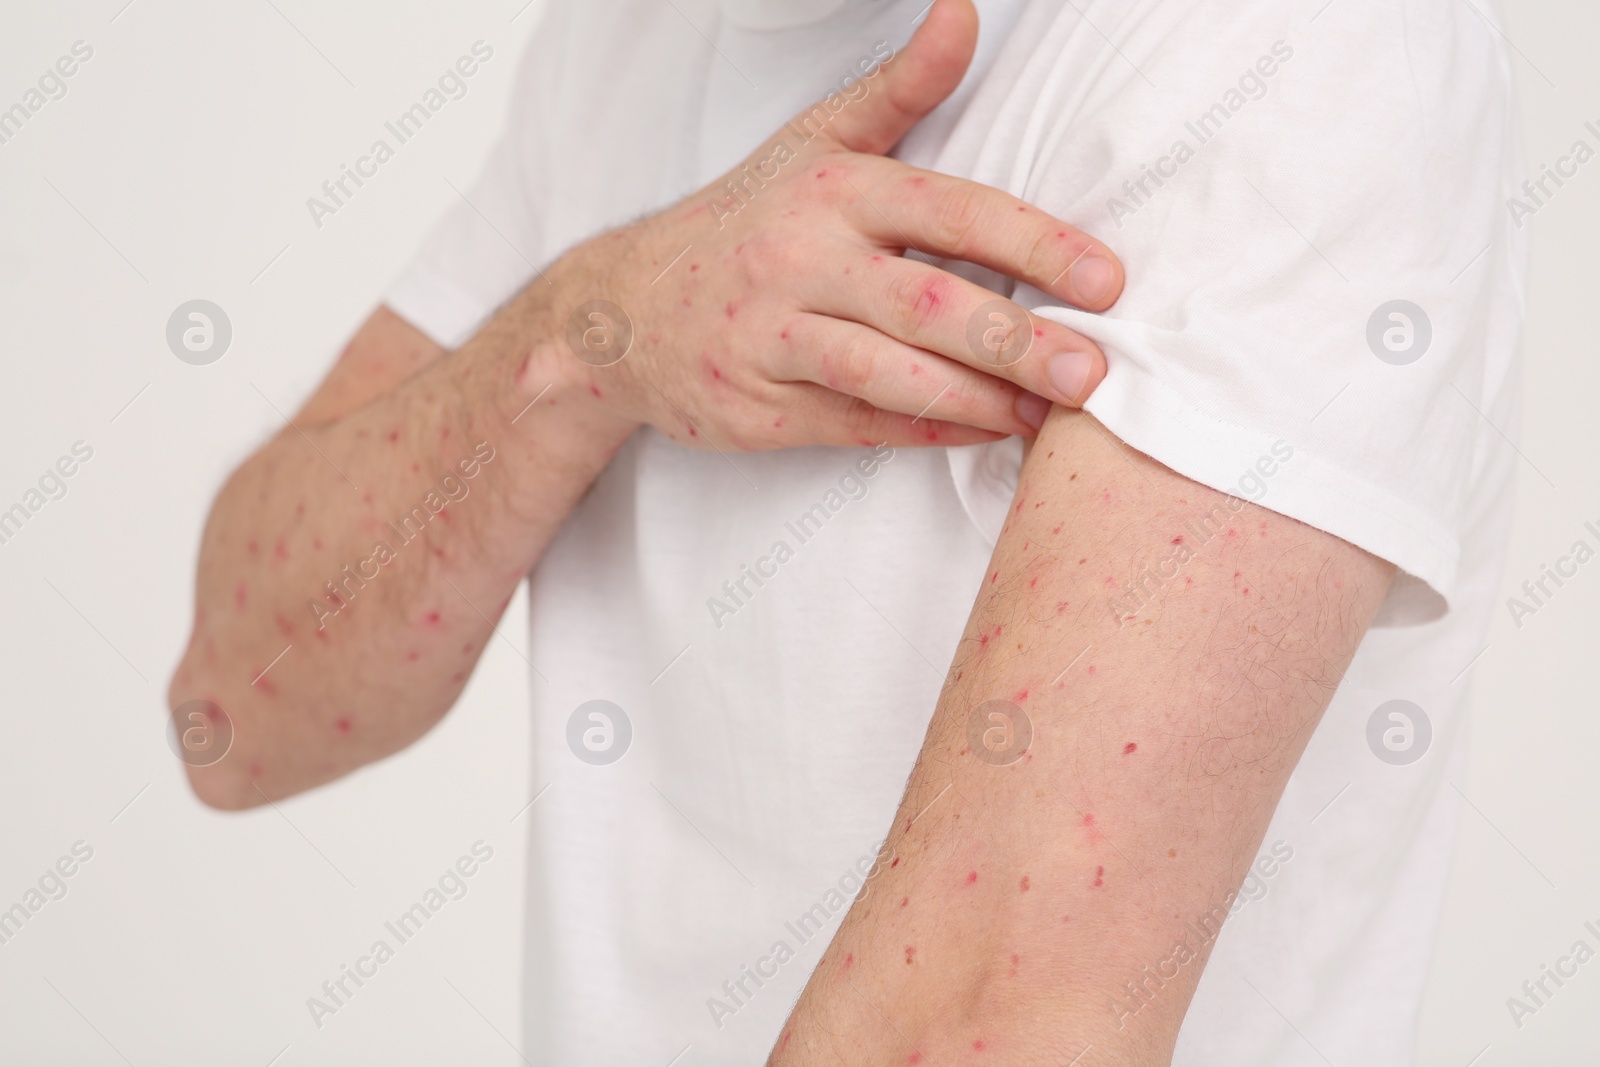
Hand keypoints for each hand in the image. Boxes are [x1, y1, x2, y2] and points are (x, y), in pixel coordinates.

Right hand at [541, 0, 1122, 450]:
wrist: (620, 308)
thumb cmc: (743, 224)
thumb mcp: (814, 142)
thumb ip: (901, 89)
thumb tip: (966, 14)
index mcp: (832, 190)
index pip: (951, 211)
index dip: (1034, 246)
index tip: (1105, 281)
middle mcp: (800, 261)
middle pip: (925, 304)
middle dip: (1016, 341)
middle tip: (1091, 372)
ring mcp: (772, 339)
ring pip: (887, 374)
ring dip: (975, 398)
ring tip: (1048, 414)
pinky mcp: (755, 407)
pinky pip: (850, 423)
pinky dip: (919, 431)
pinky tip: (978, 432)